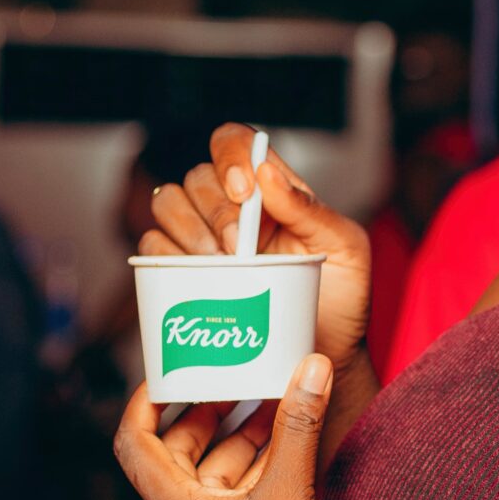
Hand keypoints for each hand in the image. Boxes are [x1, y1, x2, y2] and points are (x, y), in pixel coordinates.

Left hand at [113, 356, 351, 499]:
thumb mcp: (291, 490)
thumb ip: (299, 424)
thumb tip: (311, 367)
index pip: (134, 444)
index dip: (144, 403)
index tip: (168, 374)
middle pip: (177, 458)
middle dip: (206, 417)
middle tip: (233, 381)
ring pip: (212, 480)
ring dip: (238, 443)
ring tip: (272, 406)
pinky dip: (254, 474)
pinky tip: (286, 450)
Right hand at [140, 124, 370, 377]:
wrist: (322, 356)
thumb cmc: (340, 300)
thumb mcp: (345, 249)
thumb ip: (311, 209)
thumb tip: (267, 173)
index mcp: (272, 189)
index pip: (234, 143)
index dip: (230, 157)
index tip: (245, 194)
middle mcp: (233, 208)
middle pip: (197, 177)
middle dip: (216, 212)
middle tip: (241, 251)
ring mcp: (204, 239)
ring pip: (167, 204)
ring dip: (189, 232)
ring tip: (221, 266)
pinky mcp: (182, 272)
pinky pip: (153, 248)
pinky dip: (166, 259)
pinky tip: (197, 279)